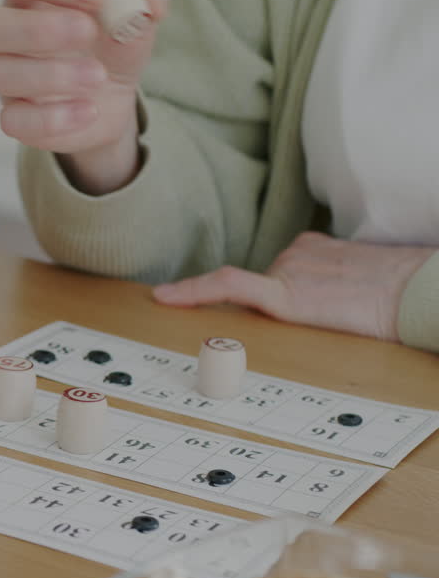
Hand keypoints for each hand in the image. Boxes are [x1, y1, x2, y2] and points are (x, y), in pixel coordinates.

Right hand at [0, 0, 168, 157]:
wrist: (113, 95)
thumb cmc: (112, 42)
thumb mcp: (137, 13)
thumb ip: (142, 1)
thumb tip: (150, 6)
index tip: (100, 0)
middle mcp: (9, 37)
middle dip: (35, 29)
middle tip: (86, 32)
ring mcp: (8, 79)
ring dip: (51, 75)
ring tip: (97, 77)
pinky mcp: (16, 118)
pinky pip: (13, 121)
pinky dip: (53, 118)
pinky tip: (88, 110)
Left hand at [152, 232, 434, 341]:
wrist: (419, 292)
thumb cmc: (400, 294)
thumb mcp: (360, 285)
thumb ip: (330, 290)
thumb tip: (326, 310)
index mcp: (313, 250)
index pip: (278, 273)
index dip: (247, 287)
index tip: (200, 291)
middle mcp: (293, 255)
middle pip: (265, 291)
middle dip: (281, 315)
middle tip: (321, 327)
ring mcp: (286, 271)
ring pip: (258, 302)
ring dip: (279, 320)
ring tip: (327, 325)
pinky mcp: (283, 294)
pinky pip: (227, 287)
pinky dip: (193, 291)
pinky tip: (164, 298)